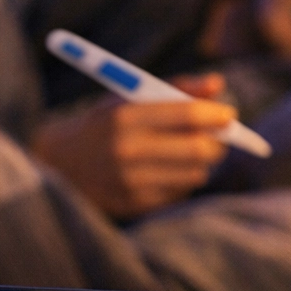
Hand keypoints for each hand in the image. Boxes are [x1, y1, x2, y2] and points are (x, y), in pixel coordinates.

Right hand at [31, 74, 234, 219]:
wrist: (61, 165)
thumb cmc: (105, 124)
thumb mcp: (129, 96)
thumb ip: (175, 87)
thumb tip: (217, 84)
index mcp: (125, 118)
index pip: (187, 116)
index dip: (216, 114)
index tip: (229, 113)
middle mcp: (127, 151)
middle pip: (199, 150)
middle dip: (218, 142)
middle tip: (220, 135)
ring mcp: (131, 182)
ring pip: (195, 174)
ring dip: (201, 162)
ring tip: (188, 151)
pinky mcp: (135, 205)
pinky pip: (181, 192)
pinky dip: (184, 179)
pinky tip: (168, 170)